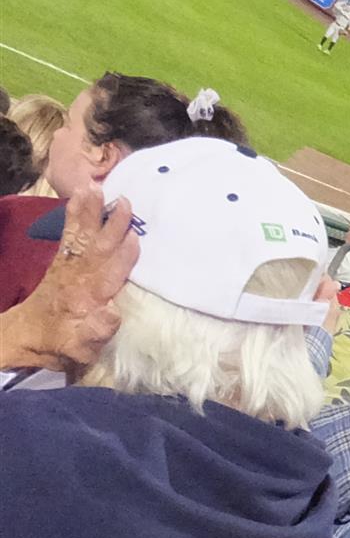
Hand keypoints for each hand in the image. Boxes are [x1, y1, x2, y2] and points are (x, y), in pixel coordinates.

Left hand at [8, 182, 136, 370]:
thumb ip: (95, 333)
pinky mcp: (61, 261)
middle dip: (109, 225)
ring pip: (81, 236)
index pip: (108, 275)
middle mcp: (76, 278)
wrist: (26, 337)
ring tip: (95, 187)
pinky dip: (74, 215)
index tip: (134, 237)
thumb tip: (112, 312)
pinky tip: (79, 197)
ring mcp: (67, 267)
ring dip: (89, 212)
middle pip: (96, 248)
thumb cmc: (60, 346)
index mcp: (86, 299)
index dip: (122, 258)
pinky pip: (69, 234)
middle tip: (122, 201)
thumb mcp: (79, 349)